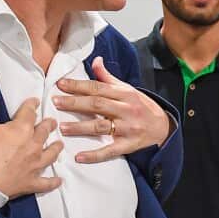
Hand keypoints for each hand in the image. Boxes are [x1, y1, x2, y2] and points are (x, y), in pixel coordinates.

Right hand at [0, 88, 62, 198]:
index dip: (32, 105)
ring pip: (50, 154)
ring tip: (59, 144)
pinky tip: (59, 180)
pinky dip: (53, 182)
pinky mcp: (30, 182)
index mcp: (20, 130)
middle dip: (48, 125)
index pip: (29, 113)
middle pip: (44, 132)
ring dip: (56, 148)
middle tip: (51, 122)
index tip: (35, 102)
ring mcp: (33, 165)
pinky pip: (46, 182)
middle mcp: (32, 146)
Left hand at [54, 57, 171, 163]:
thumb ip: (108, 77)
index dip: (79, 85)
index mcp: (124, 94)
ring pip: (101, 126)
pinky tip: (79, 157)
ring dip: (80, 127)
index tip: (61, 85)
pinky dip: (94, 155)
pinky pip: (110, 150)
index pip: (98, 87)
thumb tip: (96, 60)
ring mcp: (127, 128)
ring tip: (62, 127)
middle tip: (55, 102)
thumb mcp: (128, 89)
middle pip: (98, 104)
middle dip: (75, 103)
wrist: (163, 127)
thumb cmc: (141, 106)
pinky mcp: (129, 145)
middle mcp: (126, 109)